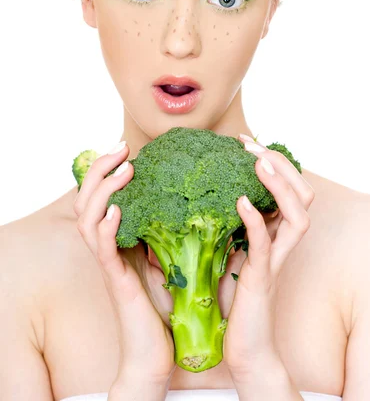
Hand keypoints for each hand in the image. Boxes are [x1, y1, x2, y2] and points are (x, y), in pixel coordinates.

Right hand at [73, 143, 174, 385]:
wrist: (156, 347)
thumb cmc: (164, 302)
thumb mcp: (165, 254)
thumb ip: (166, 228)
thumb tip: (188, 198)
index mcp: (119, 237)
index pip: (100, 195)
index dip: (107, 169)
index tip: (127, 147)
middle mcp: (107, 246)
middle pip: (86, 200)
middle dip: (100, 169)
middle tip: (122, 147)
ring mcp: (108, 263)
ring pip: (86, 219)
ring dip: (103, 191)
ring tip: (125, 170)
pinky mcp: (116, 280)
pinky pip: (103, 250)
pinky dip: (105, 227)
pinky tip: (117, 210)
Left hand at [222, 136, 314, 380]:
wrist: (242, 346)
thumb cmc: (232, 300)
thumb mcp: (229, 251)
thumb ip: (226, 226)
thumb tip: (196, 197)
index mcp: (275, 233)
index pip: (290, 188)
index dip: (273, 161)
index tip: (244, 141)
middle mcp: (282, 243)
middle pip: (303, 195)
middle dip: (280, 164)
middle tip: (251, 146)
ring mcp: (275, 260)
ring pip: (298, 217)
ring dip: (279, 186)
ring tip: (257, 164)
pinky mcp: (261, 278)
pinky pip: (265, 245)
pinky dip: (256, 220)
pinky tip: (241, 201)